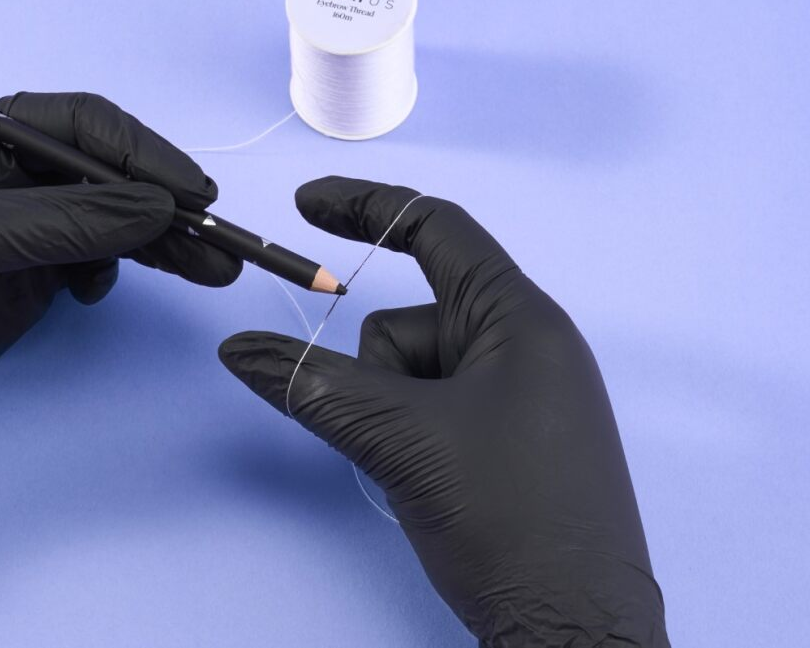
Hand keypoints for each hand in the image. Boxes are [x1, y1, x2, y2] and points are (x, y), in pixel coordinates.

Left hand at [0, 91, 239, 533]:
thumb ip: (55, 222)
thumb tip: (156, 208)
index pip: (77, 126)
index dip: (141, 153)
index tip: (192, 194)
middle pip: (102, 175)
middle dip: (162, 202)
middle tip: (220, 241)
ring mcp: (11, 237)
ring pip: (105, 224)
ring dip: (156, 243)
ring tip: (211, 269)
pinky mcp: (16, 290)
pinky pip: (86, 267)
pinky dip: (115, 272)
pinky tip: (110, 290)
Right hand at [218, 177, 668, 646]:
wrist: (574, 632)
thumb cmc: (508, 517)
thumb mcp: (401, 440)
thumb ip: (313, 385)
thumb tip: (235, 350)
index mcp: (520, 317)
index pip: (437, 229)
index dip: (367, 206)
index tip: (306, 204)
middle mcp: (528, 344)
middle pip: (415, 317)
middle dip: (380, 369)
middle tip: (401, 435)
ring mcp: (524, 395)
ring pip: (418, 372)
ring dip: (396, 413)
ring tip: (426, 472)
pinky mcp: (514, 440)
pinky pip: (440, 409)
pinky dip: (415, 435)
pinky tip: (435, 485)